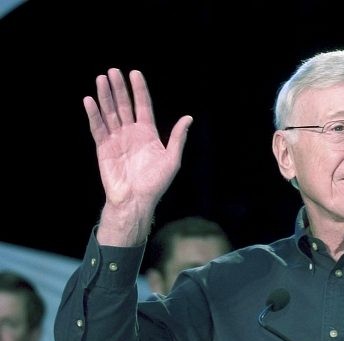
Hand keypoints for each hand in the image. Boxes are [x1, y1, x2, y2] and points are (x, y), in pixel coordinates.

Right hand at [84, 68, 192, 244]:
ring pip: (109, 112)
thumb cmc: (156, 183)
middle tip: (113, 71)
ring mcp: (116, 139)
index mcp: (148, 133)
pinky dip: (93, 114)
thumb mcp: (172, 159)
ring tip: (101, 78)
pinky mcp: (103, 147)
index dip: (139, 90)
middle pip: (124, 105)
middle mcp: (131, 133)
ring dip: (105, 96)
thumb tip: (188, 118)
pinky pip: (98, 127)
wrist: (136, 200)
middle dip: (119, 88)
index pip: (143, 106)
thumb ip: (177, 138)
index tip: (135, 73)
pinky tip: (90, 100)